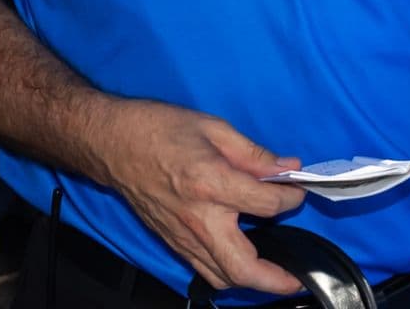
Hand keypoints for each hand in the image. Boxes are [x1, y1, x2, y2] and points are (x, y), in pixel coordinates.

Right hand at [91, 98, 306, 293]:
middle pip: (244, 267)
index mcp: (210, 183)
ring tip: (275, 274)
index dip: (291, 197)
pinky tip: (241, 259)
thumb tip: (287, 169)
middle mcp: (198, 218)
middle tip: (298, 276)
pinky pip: (204, 270)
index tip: (295, 189)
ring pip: (223, 277)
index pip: (267, 204)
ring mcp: (182, 235)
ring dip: (253, 281)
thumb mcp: (213, 128)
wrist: (111, 142)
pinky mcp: (172, 241)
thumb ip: (253, 154)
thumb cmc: (158, 128)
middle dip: (276, 279)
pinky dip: (227, 273)